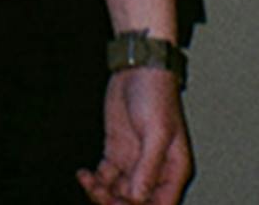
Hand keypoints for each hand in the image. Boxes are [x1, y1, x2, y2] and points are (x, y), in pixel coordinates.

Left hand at [79, 67, 192, 204]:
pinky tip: (84, 174)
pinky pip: (104, 178)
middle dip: (116, 203)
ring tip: (89, 181)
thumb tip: (137, 197)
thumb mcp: (156, 132)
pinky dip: (93, 181)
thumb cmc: (156, 94)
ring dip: (101, 194)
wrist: (137, 67)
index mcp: (174, 170)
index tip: (120, 204)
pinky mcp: (116, 153)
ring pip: (118, 194)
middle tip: (100, 194)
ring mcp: (134, 163)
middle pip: (136, 203)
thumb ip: (147, 166)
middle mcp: (155, 170)